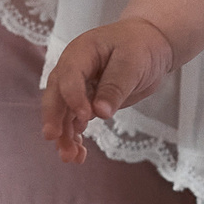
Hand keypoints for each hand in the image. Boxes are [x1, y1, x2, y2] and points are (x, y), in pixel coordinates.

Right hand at [40, 18, 177, 161]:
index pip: (70, 75)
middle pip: (56, 94)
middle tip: (53, 137)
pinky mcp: (85, 101)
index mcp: (82, 52)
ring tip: (70, 157)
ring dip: (64, 135)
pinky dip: (74, 137)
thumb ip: (116, 86)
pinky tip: (78, 154)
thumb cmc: (140, 46)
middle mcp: (73, 69)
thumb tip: (100, 113)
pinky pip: (74, 121)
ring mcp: (77, 86)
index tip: (86, 117)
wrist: (150, 46)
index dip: (74, 96)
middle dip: (54, 117)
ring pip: (63, 112)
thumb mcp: (133, 62)